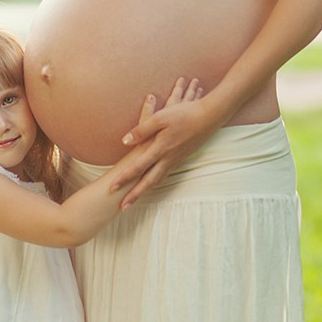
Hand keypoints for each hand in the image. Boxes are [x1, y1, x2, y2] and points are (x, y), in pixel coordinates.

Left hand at [110, 77, 212, 208]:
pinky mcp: (181, 158)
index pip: (138, 167)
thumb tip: (124, 141)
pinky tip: (152, 182)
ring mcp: (176, 160)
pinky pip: (165, 174)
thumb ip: (142, 130)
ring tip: (135, 198)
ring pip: (158, 180)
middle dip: (134, 195)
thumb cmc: (184, 114)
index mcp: (161, 149)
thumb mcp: (161, 117)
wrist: (210, 117)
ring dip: (145, 190)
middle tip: (122, 207)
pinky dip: (155, 182)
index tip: (112, 188)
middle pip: (148, 182)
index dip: (124, 178)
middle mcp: (168, 158)